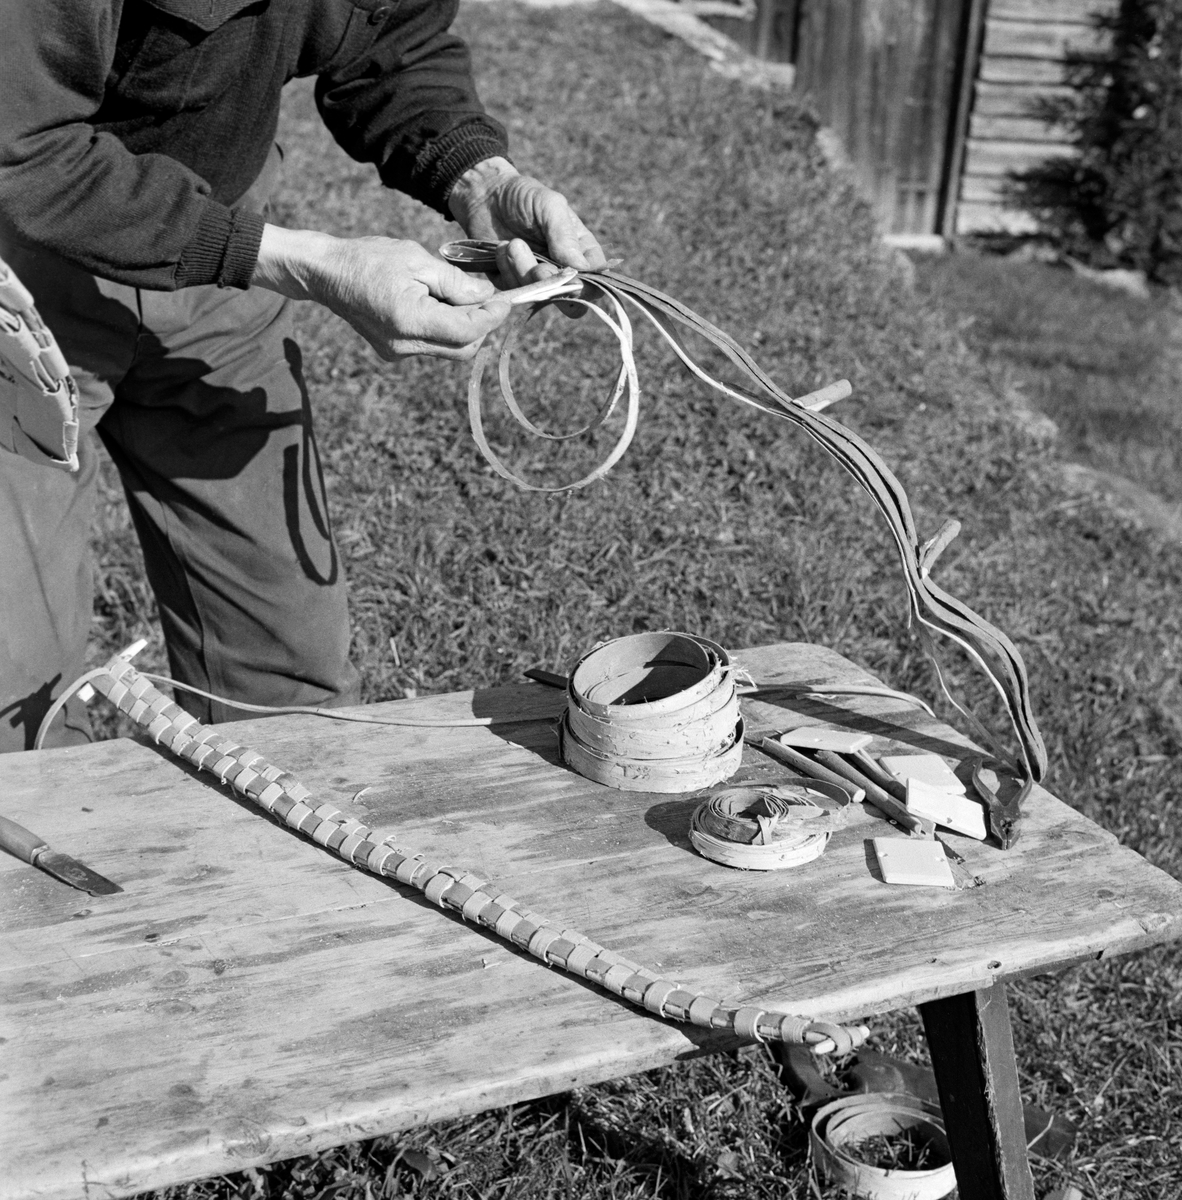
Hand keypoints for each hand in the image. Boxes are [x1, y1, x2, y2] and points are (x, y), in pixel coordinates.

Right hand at [252, 225, 510, 360]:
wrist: (327, 273)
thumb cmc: (370, 258)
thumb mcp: (417, 259)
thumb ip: (455, 282)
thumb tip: (487, 297)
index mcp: (409, 320)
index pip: (467, 330)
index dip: (492, 317)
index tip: (508, 300)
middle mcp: (404, 345)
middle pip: (463, 347)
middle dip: (481, 324)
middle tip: (488, 296)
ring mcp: (398, 352)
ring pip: (450, 349)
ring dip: (464, 326)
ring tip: (460, 295)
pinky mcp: (394, 351)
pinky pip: (433, 345)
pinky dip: (445, 328)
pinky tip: (438, 303)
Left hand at [447, 157, 606, 287]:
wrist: (486, 196)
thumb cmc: (524, 196)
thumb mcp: (549, 205)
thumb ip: (565, 235)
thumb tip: (582, 268)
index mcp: (582, 251)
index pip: (595, 281)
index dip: (585, 286)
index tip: (570, 275)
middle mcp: (562, 270)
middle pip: (569, 298)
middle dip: (552, 284)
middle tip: (539, 268)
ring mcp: (538, 279)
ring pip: (539, 295)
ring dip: (523, 271)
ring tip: (512, 243)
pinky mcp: (514, 283)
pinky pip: (515, 291)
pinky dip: (506, 271)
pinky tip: (500, 249)